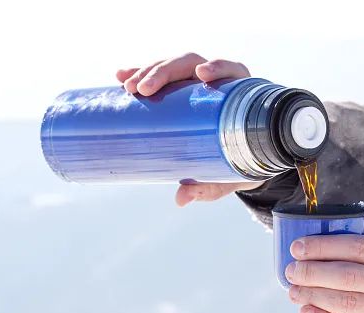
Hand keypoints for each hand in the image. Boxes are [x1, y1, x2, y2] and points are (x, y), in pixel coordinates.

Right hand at [115, 53, 263, 204]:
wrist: (243, 159)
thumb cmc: (242, 164)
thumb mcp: (230, 175)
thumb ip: (210, 186)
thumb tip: (181, 198)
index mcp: (240, 96)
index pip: (231, 70)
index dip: (218, 66)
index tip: (202, 74)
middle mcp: (219, 82)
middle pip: (192, 64)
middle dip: (165, 71)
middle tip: (144, 90)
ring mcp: (197, 83)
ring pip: (172, 66)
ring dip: (148, 71)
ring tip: (128, 87)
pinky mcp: (179, 89)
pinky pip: (159, 77)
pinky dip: (139, 75)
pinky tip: (120, 77)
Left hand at [285, 235, 363, 312]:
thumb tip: (320, 248)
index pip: (358, 248)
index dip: (324, 246)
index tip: (298, 247)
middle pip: (348, 276)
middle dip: (313, 272)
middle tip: (291, 270)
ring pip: (346, 303)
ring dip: (313, 296)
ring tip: (294, 291)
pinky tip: (307, 312)